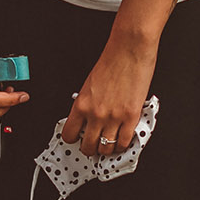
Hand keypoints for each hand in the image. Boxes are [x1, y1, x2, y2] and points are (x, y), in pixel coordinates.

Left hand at [63, 34, 155, 157]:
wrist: (129, 49)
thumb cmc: (113, 60)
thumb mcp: (90, 83)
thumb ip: (89, 102)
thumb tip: (89, 117)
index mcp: (81, 103)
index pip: (69, 134)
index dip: (74, 139)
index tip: (79, 139)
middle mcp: (95, 113)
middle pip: (88, 146)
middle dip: (91, 148)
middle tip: (95, 145)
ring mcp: (113, 117)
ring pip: (106, 149)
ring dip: (107, 150)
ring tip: (110, 144)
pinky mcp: (131, 116)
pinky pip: (124, 142)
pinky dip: (123, 145)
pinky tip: (123, 140)